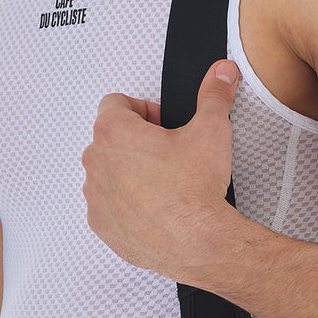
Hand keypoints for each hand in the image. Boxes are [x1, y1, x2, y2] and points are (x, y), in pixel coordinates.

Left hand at [81, 59, 240, 280]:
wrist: (197, 242)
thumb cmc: (195, 192)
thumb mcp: (211, 131)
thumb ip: (214, 95)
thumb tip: (221, 74)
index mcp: (114, 132)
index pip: (116, 103)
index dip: (142, 110)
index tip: (160, 124)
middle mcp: (97, 162)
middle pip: (110, 137)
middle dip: (136, 141)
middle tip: (166, 153)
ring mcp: (96, 196)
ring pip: (107, 172)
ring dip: (128, 172)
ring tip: (161, 182)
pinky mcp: (101, 224)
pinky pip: (107, 204)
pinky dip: (125, 203)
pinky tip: (153, 207)